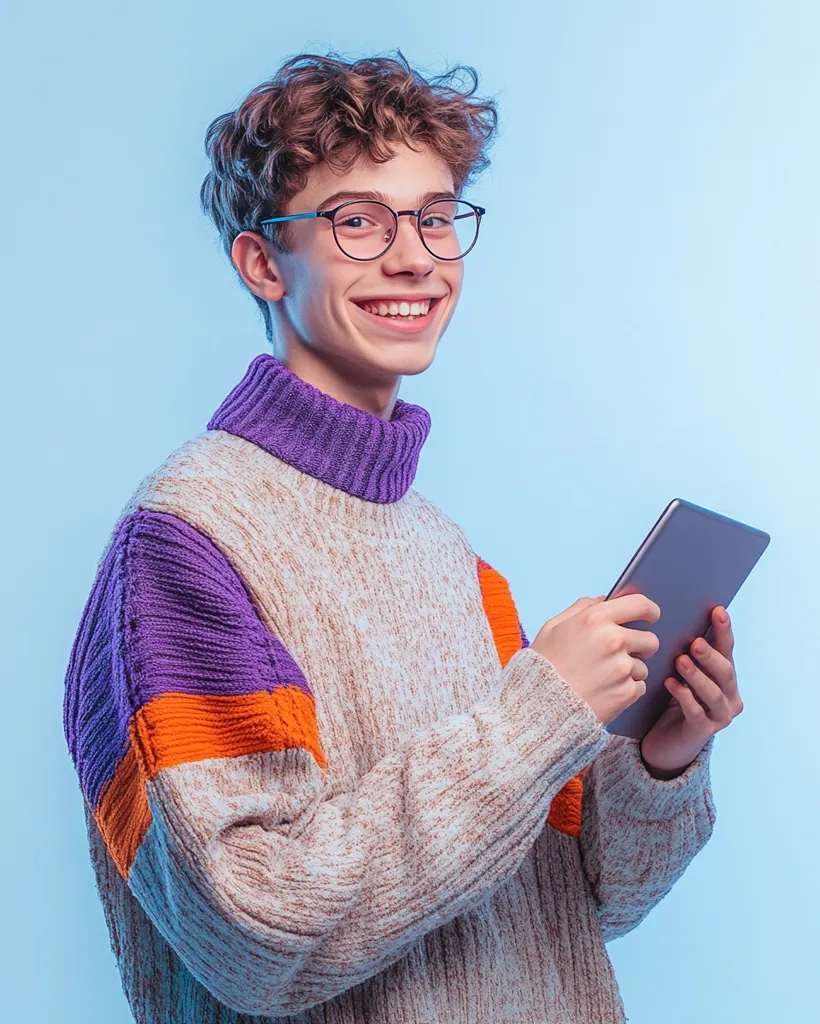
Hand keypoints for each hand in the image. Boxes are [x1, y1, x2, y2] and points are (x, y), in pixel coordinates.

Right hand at [531, 593, 660, 724]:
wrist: (539, 706)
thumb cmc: (543, 665)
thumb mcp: (553, 627)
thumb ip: (581, 609)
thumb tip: (603, 600)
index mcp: (596, 619)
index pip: (641, 605)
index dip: (650, 611)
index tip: (650, 616)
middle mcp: (613, 640)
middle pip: (650, 640)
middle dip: (640, 646)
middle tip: (620, 655)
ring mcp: (622, 667)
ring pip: (643, 666)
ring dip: (629, 671)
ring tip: (603, 678)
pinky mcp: (626, 692)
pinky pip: (639, 687)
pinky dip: (626, 690)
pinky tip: (604, 691)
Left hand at [640, 605, 742, 778]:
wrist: (666, 741)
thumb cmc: (672, 698)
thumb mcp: (679, 672)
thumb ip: (682, 649)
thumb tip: (669, 614)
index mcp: (726, 676)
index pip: (727, 649)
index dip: (724, 630)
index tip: (718, 610)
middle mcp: (729, 696)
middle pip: (725, 672)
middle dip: (710, 655)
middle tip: (695, 643)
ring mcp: (719, 716)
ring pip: (713, 693)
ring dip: (697, 675)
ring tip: (680, 661)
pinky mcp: (702, 732)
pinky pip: (696, 712)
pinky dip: (684, 696)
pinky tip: (670, 683)